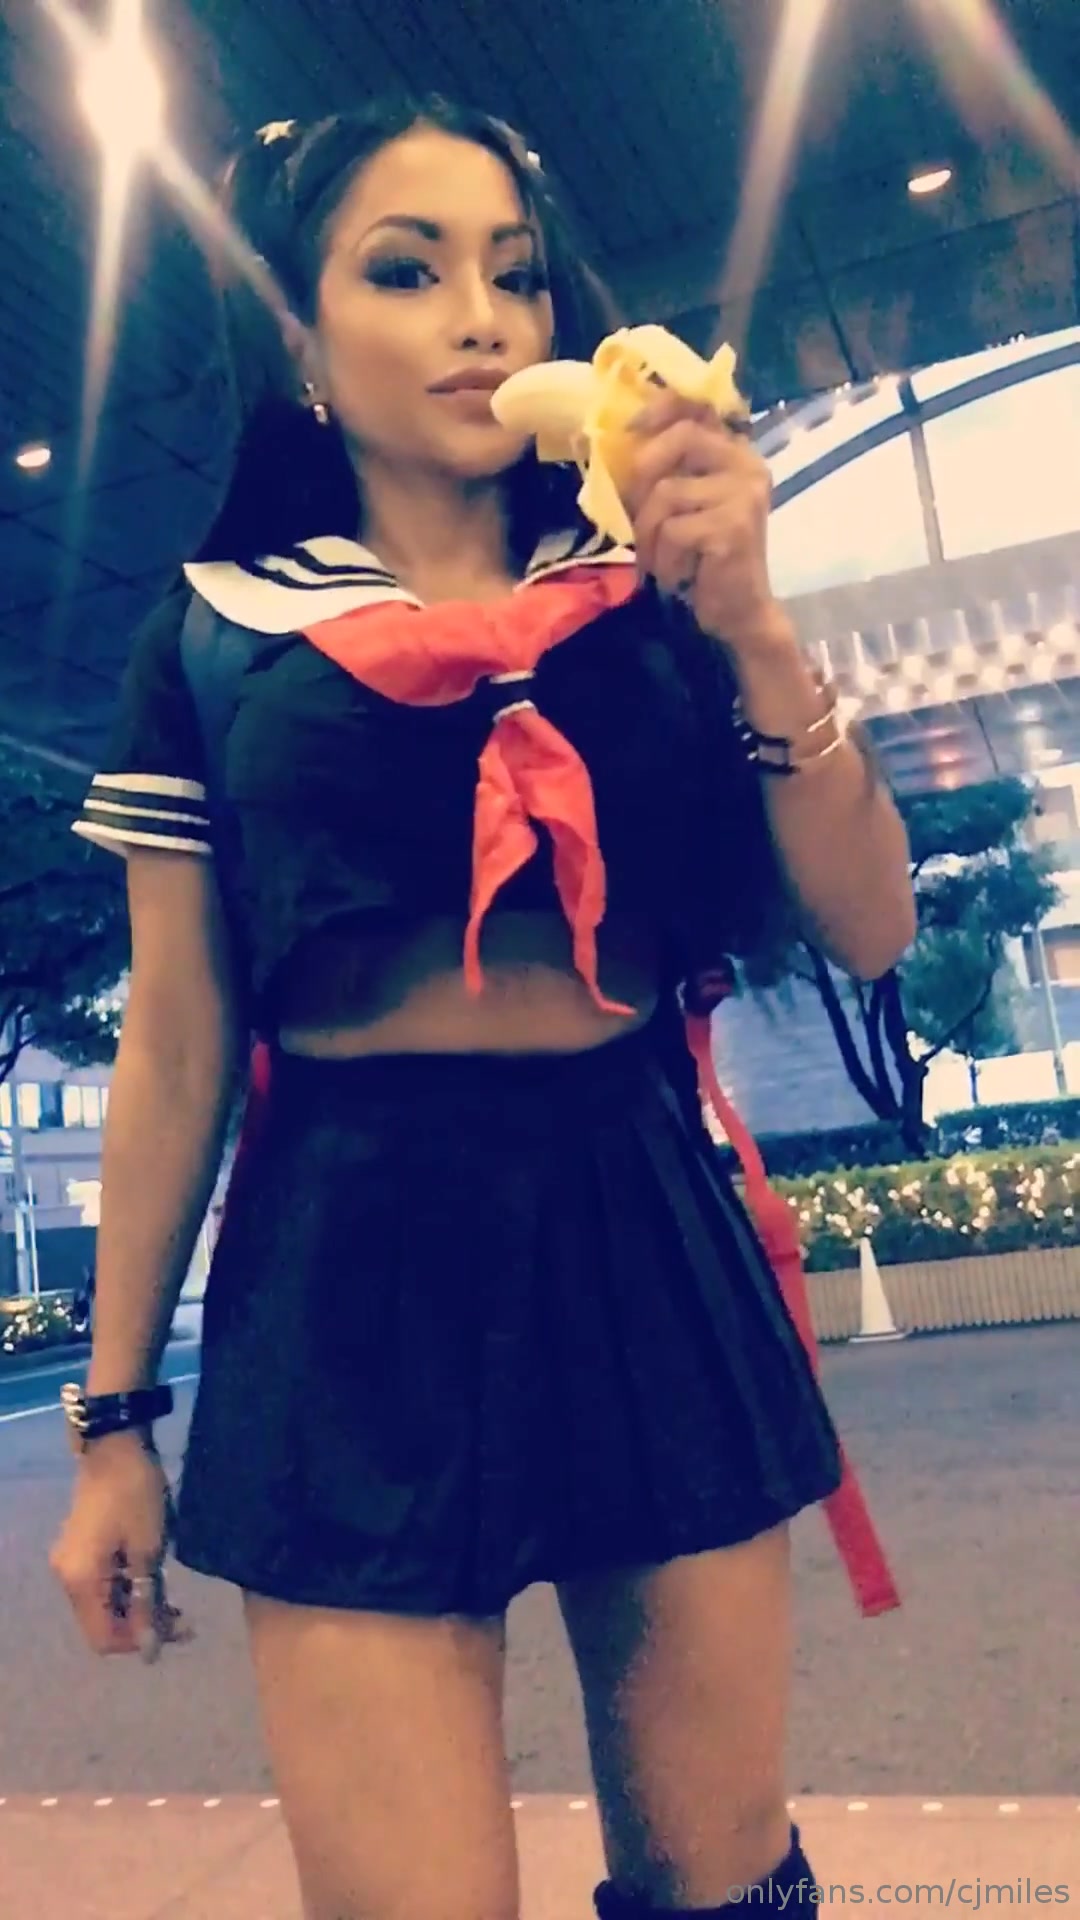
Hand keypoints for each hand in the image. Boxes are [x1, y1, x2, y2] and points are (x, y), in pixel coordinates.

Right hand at [50, 1434, 192, 1661]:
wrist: (116, 1445)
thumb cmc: (136, 1496)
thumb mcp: (148, 1551)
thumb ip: (145, 1602)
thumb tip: (149, 1645)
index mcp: (80, 1582)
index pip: (104, 1638)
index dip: (139, 1642)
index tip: (175, 1630)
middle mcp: (67, 1578)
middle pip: (102, 1623)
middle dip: (142, 1625)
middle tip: (182, 1619)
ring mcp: (71, 1562)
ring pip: (104, 1604)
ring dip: (136, 1607)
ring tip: (174, 1601)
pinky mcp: (80, 1548)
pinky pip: (102, 1583)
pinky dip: (127, 1588)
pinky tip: (154, 1580)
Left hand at [624, 389, 784, 653]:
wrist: (740, 613)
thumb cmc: (703, 561)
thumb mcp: (684, 506)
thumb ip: (666, 470)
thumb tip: (613, 440)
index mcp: (737, 453)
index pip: (699, 406)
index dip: (661, 406)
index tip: (629, 426)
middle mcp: (747, 465)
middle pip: (681, 438)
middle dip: (644, 476)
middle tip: (638, 518)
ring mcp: (744, 494)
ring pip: (666, 492)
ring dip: (650, 535)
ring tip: (663, 559)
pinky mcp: (733, 527)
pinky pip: (673, 531)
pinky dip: (665, 559)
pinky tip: (681, 576)